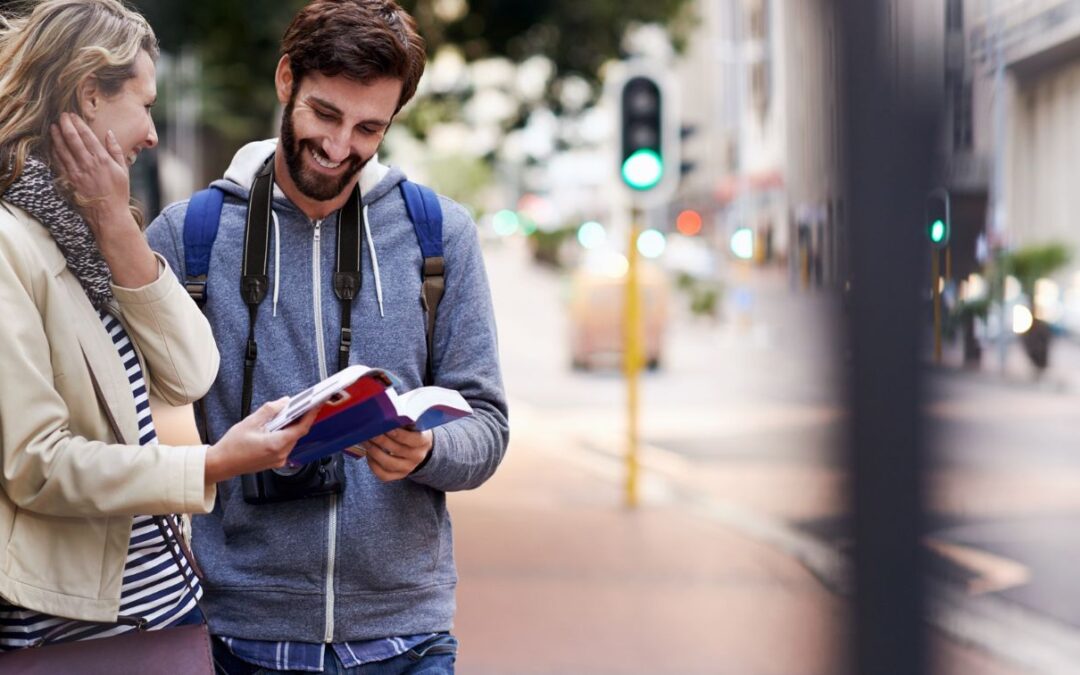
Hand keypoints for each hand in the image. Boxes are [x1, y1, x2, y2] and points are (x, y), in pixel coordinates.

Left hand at [49, 113, 155, 285]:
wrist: (109, 214)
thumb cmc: (118, 193)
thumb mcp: (123, 170)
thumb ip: (116, 150)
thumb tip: (109, 133)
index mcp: (103, 159)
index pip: (88, 136)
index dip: (79, 124)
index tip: (73, 116)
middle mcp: (89, 163)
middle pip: (73, 139)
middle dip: (66, 125)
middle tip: (62, 116)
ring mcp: (78, 172)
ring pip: (63, 149)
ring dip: (57, 136)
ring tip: (54, 126)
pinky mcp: (70, 180)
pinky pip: (60, 162)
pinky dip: (55, 151)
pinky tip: (52, 145)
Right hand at [204, 398, 319, 484]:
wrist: (221, 464)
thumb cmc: (232, 446)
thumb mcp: (251, 422)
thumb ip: (270, 410)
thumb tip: (284, 402)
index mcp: (276, 444)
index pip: (301, 428)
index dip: (310, 415)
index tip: (316, 404)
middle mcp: (281, 455)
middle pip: (297, 434)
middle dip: (299, 419)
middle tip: (300, 405)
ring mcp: (278, 460)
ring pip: (291, 440)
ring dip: (291, 427)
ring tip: (288, 414)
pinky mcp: (274, 462)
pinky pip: (285, 446)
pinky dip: (284, 435)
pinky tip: (278, 427)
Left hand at [354, 428, 432, 481]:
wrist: (419, 450)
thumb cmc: (412, 432)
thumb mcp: (413, 424)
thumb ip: (403, 421)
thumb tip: (385, 415)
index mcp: (423, 441)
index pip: (412, 439)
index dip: (398, 433)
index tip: (385, 426)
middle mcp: (417, 456)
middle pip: (397, 450)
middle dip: (380, 440)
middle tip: (369, 431)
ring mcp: (408, 468)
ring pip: (388, 463)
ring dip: (374, 451)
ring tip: (366, 441)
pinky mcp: (399, 475)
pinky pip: (383, 474)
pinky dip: (373, 465)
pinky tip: (369, 454)